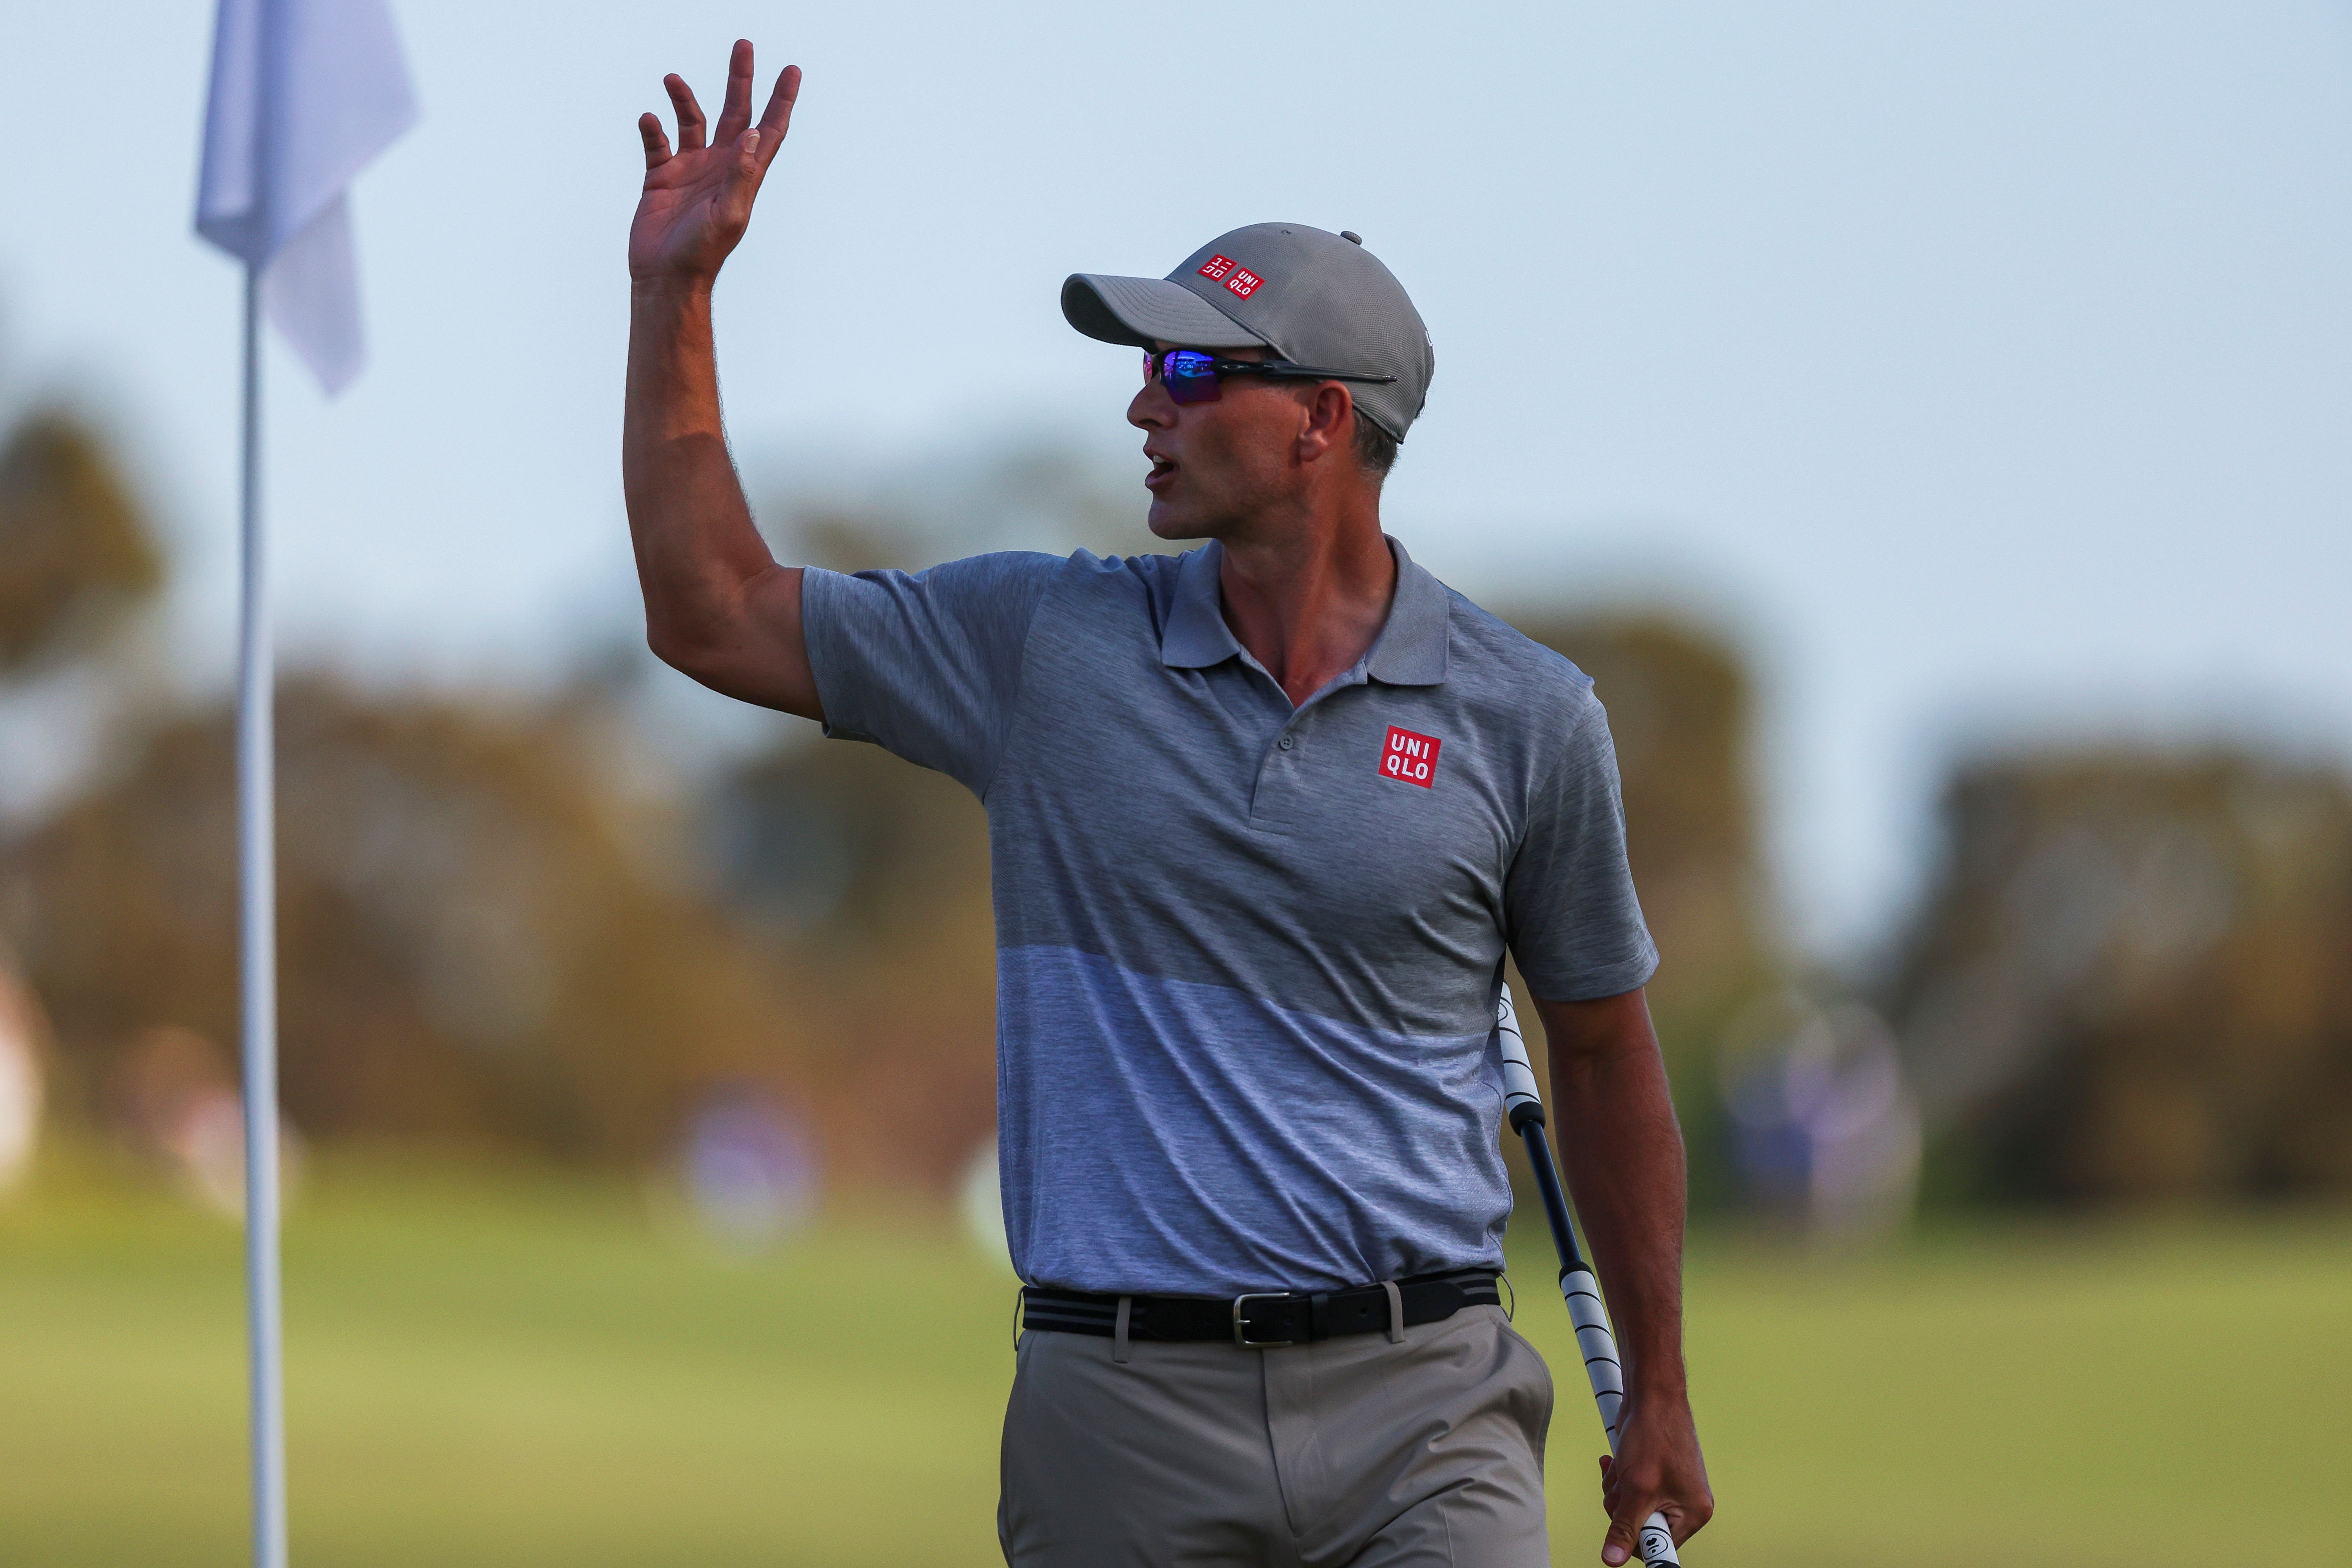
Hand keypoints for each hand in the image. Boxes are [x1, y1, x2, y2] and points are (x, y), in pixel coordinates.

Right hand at [630, 41, 799, 284]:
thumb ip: (743, 175)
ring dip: (684, 98)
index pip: (769, 130)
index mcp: (743, 175)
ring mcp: (690, 169)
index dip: (781, 101)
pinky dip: (652, 128)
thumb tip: (756, 133)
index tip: (791, 70)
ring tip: (671, 79)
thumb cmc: (703, 253)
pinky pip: (657, 143)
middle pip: (736, 113)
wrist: (666, 277)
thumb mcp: (729, 214)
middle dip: (740, 80)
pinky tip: (648, 119)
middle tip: (744, 45)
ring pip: (692, 120)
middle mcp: (720, 166)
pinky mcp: (661, 177)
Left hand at [1597, 1390, 1711, 1563]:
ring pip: (1629, 1509)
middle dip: (1622, 1507)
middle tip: (1623, 1486)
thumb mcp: (1636, 1488)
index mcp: (1693, 1513)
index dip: (1635, 1539)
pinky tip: (1615, 1462)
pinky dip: (1618, 1479)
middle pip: (1640, 1528)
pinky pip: (1628, 1491)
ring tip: (1621, 1468)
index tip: (1625, 1518)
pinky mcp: (1653, 1476)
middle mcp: (1685, 1504)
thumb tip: (1612, 1561)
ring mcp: (1669, 1489)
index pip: (1659, 1547)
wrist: (1651, 1395)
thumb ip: (1624, 1527)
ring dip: (1617, 1490)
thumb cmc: (1653, 1436)